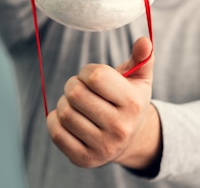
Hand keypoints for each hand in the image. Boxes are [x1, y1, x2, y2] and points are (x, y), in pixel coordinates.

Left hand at [46, 37, 161, 169]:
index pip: (94, 76)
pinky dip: (55, 120)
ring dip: (65, 102)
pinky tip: (68, 118)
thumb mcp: (140, 78)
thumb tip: (143, 41)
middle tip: (81, 89)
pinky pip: (56, 132)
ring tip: (77, 104)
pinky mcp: (84, 159)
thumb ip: (142, 58)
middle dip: (73, 85)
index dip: (87, 71)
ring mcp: (102, 147)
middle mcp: (119, 128)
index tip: (91, 76)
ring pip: (64, 112)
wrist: (130, 139)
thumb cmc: (129, 100)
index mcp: (133, 104)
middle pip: (75, 94)